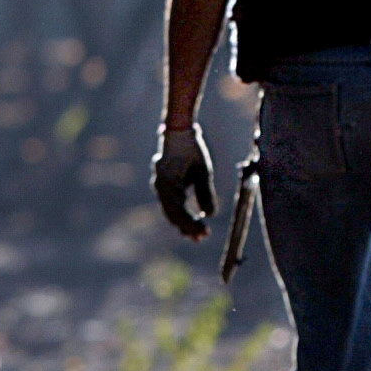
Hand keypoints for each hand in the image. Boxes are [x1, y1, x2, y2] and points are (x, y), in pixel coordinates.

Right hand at [152, 124, 215, 239]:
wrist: (178, 133)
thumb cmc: (191, 149)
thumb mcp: (203, 170)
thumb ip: (206, 192)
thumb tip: (210, 215)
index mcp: (167, 181)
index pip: (178, 209)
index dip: (191, 223)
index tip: (205, 232)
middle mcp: (160, 186)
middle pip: (172, 214)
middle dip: (187, 227)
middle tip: (203, 237)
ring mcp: (161, 187)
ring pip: (171, 211)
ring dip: (184, 224)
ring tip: (200, 236)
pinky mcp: (166, 187)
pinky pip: (172, 205)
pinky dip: (182, 214)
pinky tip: (193, 224)